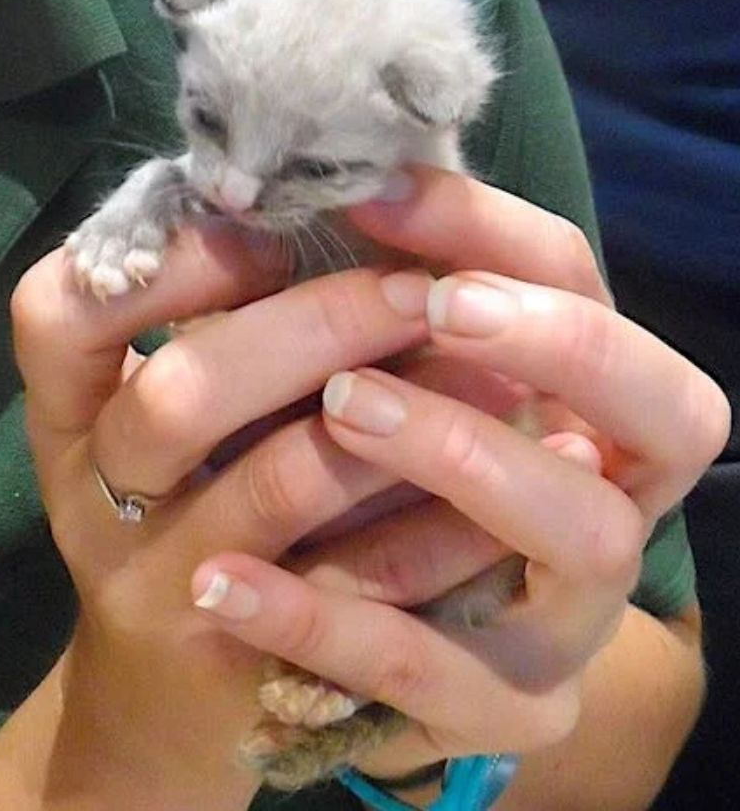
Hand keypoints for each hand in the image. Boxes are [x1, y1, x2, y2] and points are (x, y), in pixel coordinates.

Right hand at [12, 224, 442, 807]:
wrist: (158, 699)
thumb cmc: (177, 510)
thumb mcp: (162, 419)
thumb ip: (216, 323)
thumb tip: (335, 198)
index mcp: (66, 417)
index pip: (58, 313)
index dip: (173, 261)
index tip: (279, 225)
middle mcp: (92, 499)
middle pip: (180, 393)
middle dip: (317, 324)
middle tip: (420, 290)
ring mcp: (156, 589)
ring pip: (279, 482)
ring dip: (399, 412)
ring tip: (488, 365)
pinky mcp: (243, 663)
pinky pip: (357, 586)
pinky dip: (438, 523)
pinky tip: (502, 482)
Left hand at [187, 166, 730, 781]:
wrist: (302, 625)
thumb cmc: (327, 463)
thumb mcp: (343, 366)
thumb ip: (354, 293)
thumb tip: (310, 188)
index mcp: (572, 392)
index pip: (579, 280)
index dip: (491, 227)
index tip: (371, 193)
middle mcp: (604, 493)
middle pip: (673, 409)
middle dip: (558, 343)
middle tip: (433, 304)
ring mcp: (568, 611)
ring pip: (587, 532)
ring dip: (463, 452)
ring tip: (342, 408)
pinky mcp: (500, 705)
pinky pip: (425, 662)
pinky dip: (317, 613)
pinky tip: (220, 577)